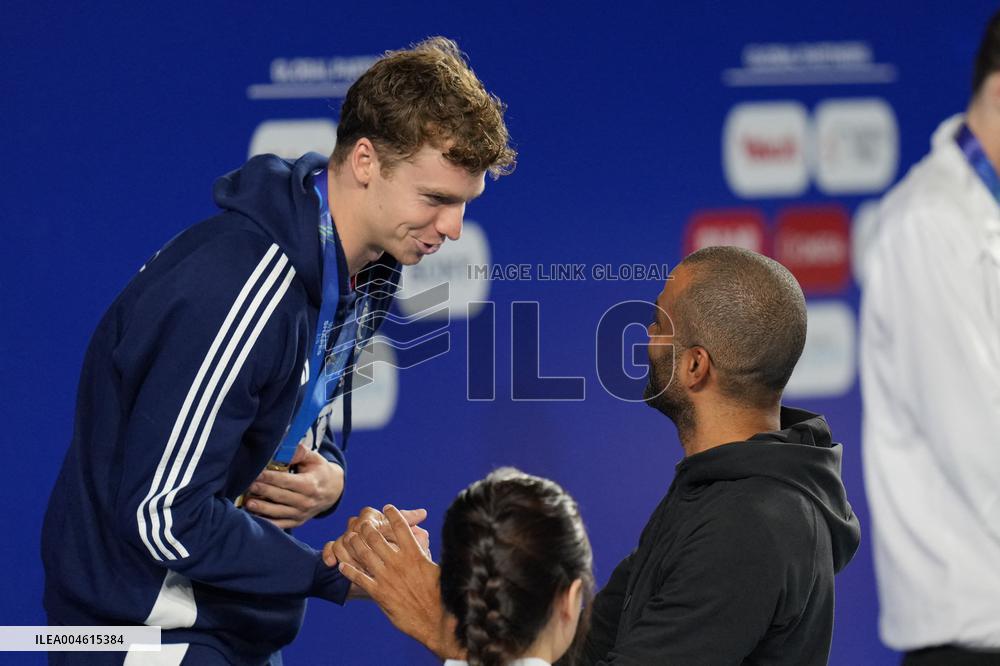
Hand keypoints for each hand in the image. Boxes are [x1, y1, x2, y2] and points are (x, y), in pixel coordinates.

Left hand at [245, 444, 343, 528]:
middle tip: (249, 486)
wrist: (333, 491)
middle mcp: (307, 501)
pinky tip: (255, 517)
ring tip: (248, 503)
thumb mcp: (315, 459)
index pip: (287, 481)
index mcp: (310, 485)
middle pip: (281, 496)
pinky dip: (268, 522)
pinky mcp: (297, 522)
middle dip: (264, 491)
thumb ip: (300, 452)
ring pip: (279, 512)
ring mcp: (302, 514)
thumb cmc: (319, 471)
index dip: (272, 478)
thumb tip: (285, 448)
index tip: (258, 473)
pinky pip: (281, 524)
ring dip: (263, 508)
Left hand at [337, 505, 463, 659]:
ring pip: (365, 554)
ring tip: (351, 536)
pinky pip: (359, 578)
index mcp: (415, 554)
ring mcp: (386, 577)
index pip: (401, 527)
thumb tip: (427, 542)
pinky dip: (349, 570)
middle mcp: (398, 562)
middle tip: (364, 522)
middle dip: (368, 527)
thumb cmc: (440, 596)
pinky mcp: (379, 593)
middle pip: (377, 537)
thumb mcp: (436, 569)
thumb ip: (427, 554)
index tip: (388, 507)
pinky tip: (343, 565)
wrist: (435, 621)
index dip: (393, 514)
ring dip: (356, 543)